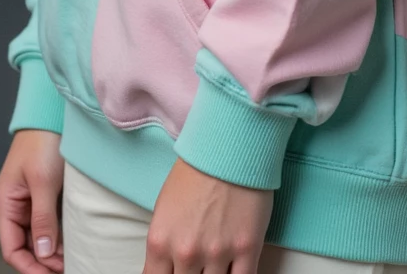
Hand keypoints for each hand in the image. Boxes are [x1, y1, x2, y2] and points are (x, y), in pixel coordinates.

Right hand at [0, 129, 64, 273]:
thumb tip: (44, 254)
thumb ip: (42, 220)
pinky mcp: (40, 194)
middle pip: (24, 247)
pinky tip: (69, 243)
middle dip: (43, 262)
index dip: (30, 267)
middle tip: (67, 269)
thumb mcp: (43, 182)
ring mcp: (26, 200)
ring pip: (36, 238)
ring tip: (71, 260)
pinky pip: (44, 224)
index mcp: (5, 203)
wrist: (50, 113)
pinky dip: (55, 237)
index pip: (12, 249)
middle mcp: (12, 205)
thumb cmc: (42, 141)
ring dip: (51, 252)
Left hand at [144, 159, 273, 273]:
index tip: (174, 273)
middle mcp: (186, 252)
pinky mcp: (247, 250)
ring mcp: (217, 253)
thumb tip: (168, 270)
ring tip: (216, 262)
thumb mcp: (164, 208)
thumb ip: (165, 246)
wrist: (228, 145)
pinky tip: (234, 270)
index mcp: (160, 242)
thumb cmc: (195, 171)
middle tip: (197, 265)